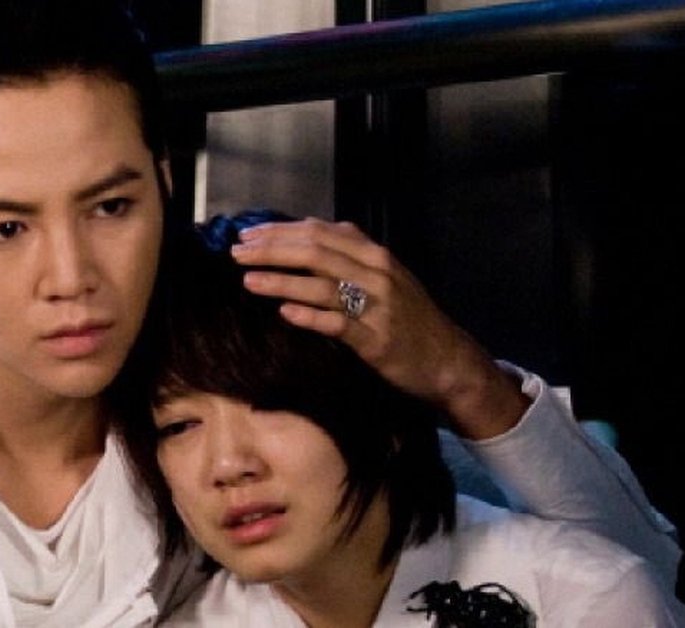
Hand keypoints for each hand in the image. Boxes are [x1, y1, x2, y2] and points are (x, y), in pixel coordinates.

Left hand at [230, 217, 527, 439]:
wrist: (447, 360)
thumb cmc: (408, 319)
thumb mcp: (383, 278)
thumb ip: (348, 257)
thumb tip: (302, 239)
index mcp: (373, 254)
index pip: (319, 232)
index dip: (279, 231)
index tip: (246, 235)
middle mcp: (376, 272)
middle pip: (315, 251)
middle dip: (271, 250)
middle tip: (236, 254)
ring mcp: (378, 305)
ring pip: (322, 284)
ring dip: (281, 280)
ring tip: (248, 280)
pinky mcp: (376, 338)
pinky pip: (338, 323)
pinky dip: (310, 315)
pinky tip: (284, 312)